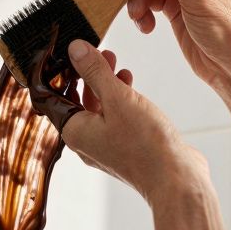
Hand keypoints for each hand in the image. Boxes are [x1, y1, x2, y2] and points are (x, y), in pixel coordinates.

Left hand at [60, 39, 208, 202]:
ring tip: (115, 61)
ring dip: (105, 83)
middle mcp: (86, 141)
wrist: (176, 180)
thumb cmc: (145, 144)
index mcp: (74, 131)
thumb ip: (95, 72)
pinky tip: (129, 83)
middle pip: (77, 100)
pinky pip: (114, 117)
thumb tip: (75, 49)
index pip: (54, 97)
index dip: (59, 73)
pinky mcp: (125, 147)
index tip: (67, 52)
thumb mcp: (118, 98)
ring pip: (98, 108)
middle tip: (97, 52)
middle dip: (86, 73)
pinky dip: (119, 98)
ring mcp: (106, 146)